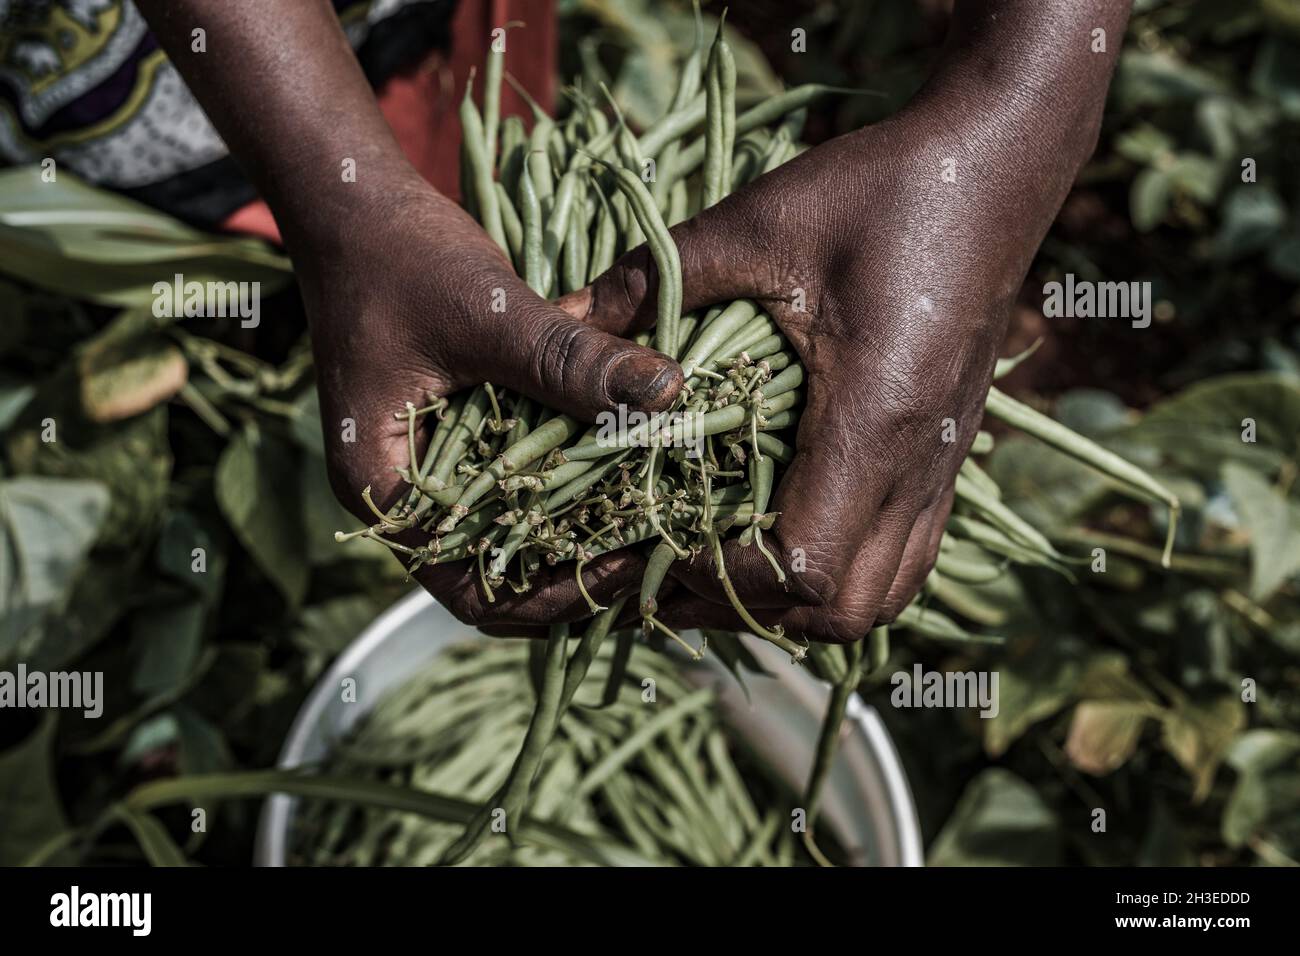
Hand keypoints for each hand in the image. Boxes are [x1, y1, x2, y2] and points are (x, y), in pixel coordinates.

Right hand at [301, 170, 681, 625]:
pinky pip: (516, 481)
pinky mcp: (458, 433)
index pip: (470, 591)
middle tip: (655, 552)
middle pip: (497, 575)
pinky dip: (566, 484)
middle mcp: (403, 493)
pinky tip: (627, 468)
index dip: (551, 595)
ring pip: (512, 532)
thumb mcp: (487, 312)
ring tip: (652, 520)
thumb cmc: (398, 257)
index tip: (625, 563)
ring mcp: (430, 465)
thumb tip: (669, 392)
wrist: (354, 204)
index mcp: (382, 489)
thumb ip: (570, 360)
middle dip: (574, 574)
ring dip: (576, 532)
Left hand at [566, 2, 1125, 641]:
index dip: (718, 577)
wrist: (999, 166)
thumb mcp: (757, 222)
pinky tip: (788, 532)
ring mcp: (941, 470)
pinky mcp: (947, 457)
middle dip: (746, 610)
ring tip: (722, 565)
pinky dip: (841, 575)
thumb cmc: (883, 190)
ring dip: (795, 606)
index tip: (654, 542)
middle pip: (839, 613)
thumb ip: (657, 278)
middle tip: (672, 567)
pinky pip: (902, 560)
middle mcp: (915, 468)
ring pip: (877, 598)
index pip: (797, 569)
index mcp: (869, 423)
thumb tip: (561, 317)